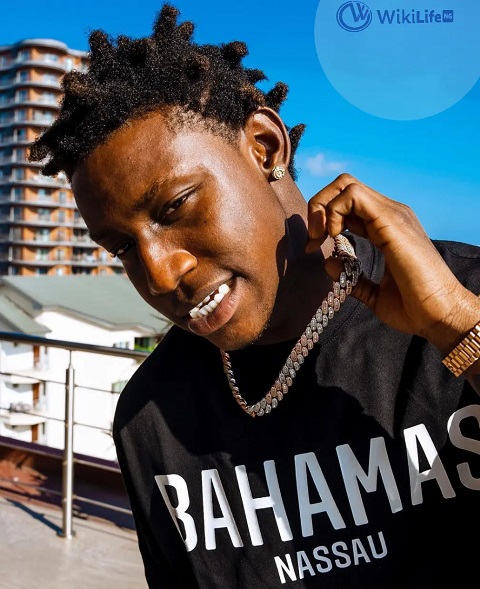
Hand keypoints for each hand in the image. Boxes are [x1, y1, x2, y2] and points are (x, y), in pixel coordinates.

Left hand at [306, 174, 479, 353]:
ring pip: (346, 184)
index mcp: (385, 227)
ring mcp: (392, 215)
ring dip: (323, 207)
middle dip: (318, 206)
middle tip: (313, 238)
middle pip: (343, 186)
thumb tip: (329, 263)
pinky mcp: (391, 220)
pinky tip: (334, 236)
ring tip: (320, 237)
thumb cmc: (413, 307)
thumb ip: (352, 277)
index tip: (313, 247)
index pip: (347, 204)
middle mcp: (388, 215)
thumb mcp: (373, 294)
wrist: (439, 315)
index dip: (323, 220)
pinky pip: (353, 195)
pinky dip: (334, 211)